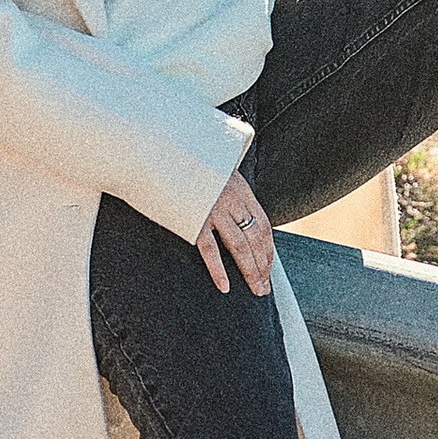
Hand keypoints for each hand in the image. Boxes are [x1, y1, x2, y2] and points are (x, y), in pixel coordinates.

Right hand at [195, 172, 275, 297]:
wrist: (168, 149)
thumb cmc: (193, 165)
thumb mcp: (220, 174)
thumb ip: (230, 195)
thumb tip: (237, 219)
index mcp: (241, 190)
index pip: (263, 226)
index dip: (269, 250)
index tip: (269, 268)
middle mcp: (232, 200)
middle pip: (255, 240)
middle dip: (263, 266)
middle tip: (264, 288)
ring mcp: (214, 209)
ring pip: (239, 246)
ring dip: (250, 271)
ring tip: (256, 289)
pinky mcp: (195, 218)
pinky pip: (210, 249)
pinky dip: (218, 269)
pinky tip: (225, 286)